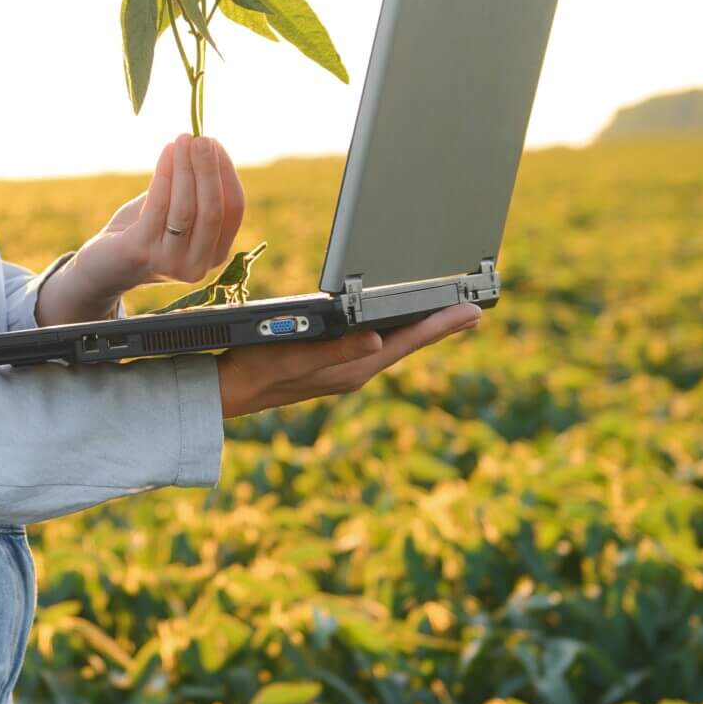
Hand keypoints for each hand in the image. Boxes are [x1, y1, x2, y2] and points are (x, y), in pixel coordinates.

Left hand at [69, 133, 245, 300]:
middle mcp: (198, 264)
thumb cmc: (143, 232)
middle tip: (202, 138)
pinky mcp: (142, 253)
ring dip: (185, 169)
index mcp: (216, 253)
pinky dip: (164, 176)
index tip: (215, 143)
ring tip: (182, 139)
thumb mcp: (175, 213)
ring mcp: (171, 263)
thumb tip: (206, 144)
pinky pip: (158, 208)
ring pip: (186, 209)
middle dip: (208, 170)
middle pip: (213, 210)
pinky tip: (166, 153)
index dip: (226, 173)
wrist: (104, 267)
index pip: (233, 209)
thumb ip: (193, 189)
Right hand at [214, 301, 483, 417]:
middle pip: (409, 343)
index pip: (409, 340)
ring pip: (394, 345)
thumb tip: (380, 338)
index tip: (473, 311)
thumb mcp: (298, 356)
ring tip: (444, 316)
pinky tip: (395, 328)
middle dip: (440, 325)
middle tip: (473, 312)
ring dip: (420, 328)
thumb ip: (339, 349)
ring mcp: (346, 371)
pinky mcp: (333, 367)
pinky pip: (376, 348)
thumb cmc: (259, 368)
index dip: (442, 324)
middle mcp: (357, 371)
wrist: (229, 392)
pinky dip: (395, 333)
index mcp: (356, 367)